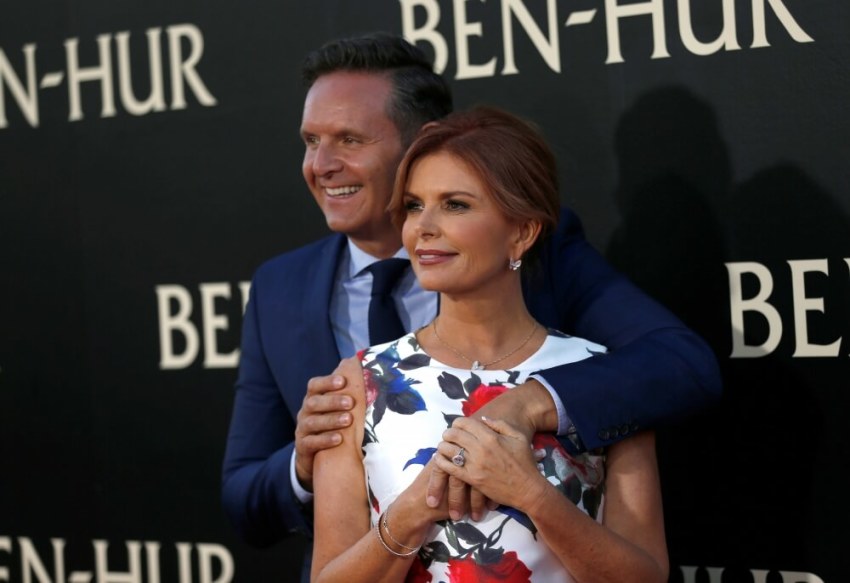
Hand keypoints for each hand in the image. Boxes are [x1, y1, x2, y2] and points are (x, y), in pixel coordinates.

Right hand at [294, 362, 357, 490]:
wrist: (314, 456)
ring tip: (348, 420)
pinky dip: (325, 440)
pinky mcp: (303, 447)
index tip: (343, 381)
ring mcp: (302, 429)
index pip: (314, 385)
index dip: (327, 382)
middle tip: (350, 402)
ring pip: (313, 422)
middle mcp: (305, 412)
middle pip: (313, 403)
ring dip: (331, 420)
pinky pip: (311, 442)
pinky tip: (339, 439)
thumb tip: (359, 365)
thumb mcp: (335, 410)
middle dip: (332, 401)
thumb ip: (345, 392)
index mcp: (313, 399)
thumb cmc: (331, 425)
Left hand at [433, 416, 548, 514]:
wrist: (528, 489)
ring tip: (444, 447)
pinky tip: (440, 459)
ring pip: (448, 450)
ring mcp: (475, 465)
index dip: (457, 423)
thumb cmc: (525, 462)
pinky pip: (449, 468)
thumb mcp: (518, 437)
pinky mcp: (472, 479)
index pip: (465, 423)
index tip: (457, 426)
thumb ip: (500, 424)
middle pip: (453, 434)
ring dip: (443, 446)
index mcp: (491, 437)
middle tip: (448, 436)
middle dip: (448, 433)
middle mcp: (481, 449)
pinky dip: (441, 461)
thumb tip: (482, 418)